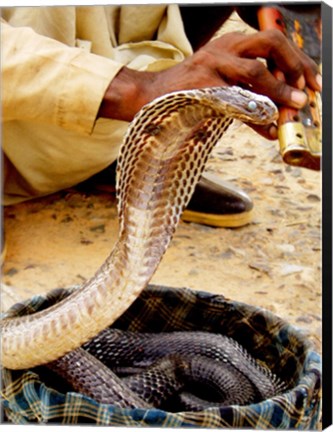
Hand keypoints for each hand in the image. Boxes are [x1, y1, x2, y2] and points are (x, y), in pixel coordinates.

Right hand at [99, 29, 320, 138]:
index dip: (297, 60)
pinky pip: (236, 101)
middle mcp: (223, 48)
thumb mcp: (220, 80)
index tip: (312, 80)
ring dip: (279, 92)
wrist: (150, 96)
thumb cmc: (188, 90)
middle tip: (306, 92)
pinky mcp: (201, 87)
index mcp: (230, 44)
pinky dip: (256, 117)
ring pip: (255, 71)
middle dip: (294, 67)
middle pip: (269, 43)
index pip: (272, 40)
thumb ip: (248, 89)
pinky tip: (267, 129)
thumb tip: (279, 113)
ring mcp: (211, 65)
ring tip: (292, 109)